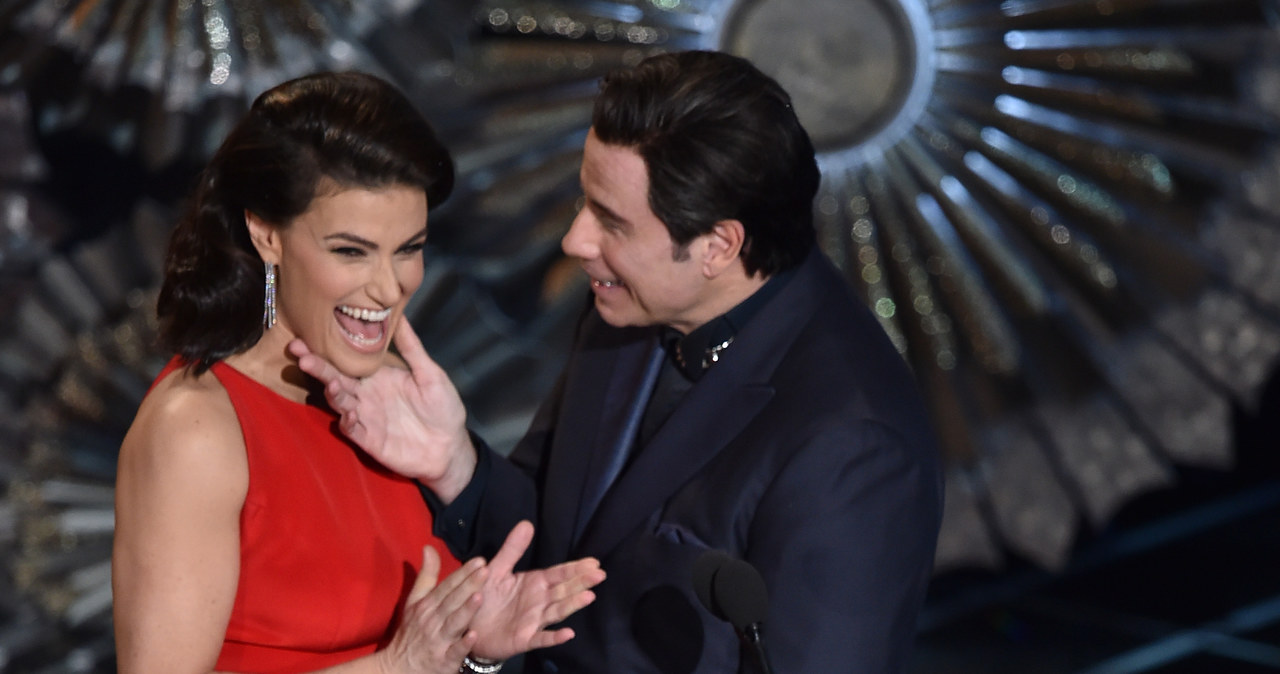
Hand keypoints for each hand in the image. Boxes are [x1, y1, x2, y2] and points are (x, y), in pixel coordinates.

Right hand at [289, 319, 476, 500]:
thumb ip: (412, 348)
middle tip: (299, 352)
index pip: (348, 359)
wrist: (450, 447)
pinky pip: (351, 429)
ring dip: (333, 392)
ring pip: (340, 402)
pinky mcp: (368, 439)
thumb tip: (400, 315)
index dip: (329, 348)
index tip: (309, 335)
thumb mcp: (430, 374)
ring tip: (331, 383)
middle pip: (336, 377)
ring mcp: (365, 417)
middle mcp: (366, 394)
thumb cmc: (443, 408)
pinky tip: (350, 412)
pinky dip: (347, 420)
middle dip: (317, 365)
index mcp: (378, 376)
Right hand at [379, 548, 486, 673]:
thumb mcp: (415, 601)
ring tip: (480, 597)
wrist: (398, 667)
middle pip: (452, 601)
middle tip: (486, 570)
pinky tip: (473, 635)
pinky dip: (463, 644)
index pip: (447, 586)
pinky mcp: (443, 661)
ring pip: (453, 624)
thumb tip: (429, 547)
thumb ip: (427, 575)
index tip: (480, 560)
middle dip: (468, 585)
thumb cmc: (412, 631)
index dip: (463, 573)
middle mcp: (433, 620)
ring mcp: (438, 640)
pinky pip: (454, 652)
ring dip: (466, 611)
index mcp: (428, 604)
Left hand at [468, 521, 606, 660]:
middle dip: (581, 582)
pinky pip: (541, 638)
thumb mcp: (497, 569)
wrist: (467, 626)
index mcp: (535, 583)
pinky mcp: (524, 639)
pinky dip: (554, 637)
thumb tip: (527, 523)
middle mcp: (539, 601)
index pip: (559, 574)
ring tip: (589, 596)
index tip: (593, 562)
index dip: (575, 568)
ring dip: (573, 604)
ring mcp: (534, 621)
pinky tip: (568, 633)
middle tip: (599, 574)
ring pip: (557, 611)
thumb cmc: (486, 597)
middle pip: (563, 590)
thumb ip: (513, 549)